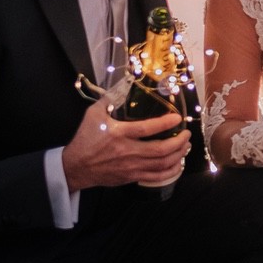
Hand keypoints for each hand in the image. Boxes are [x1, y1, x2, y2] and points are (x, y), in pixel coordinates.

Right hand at [62, 98, 189, 190]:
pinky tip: (178, 164)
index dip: (165, 123)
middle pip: (161, 150)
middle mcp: (128, 151)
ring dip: (179, 155)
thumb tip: (124, 85)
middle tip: (187, 134)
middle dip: (179, 142)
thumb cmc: (85, 139)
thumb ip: (109, 100)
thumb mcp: (93, 115)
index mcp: (119, 134)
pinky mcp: (132, 177)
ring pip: (162, 164)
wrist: (75, 167)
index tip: (177, 118)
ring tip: (186, 146)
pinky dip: (171, 171)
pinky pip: (156, 177)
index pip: (147, 129)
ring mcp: (131, 167)